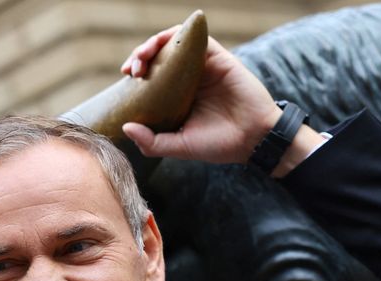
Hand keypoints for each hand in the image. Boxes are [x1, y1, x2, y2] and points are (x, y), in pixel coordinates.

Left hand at [120, 27, 281, 164]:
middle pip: (159, 56)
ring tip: (143, 56)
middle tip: (132, 69)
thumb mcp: (181, 146)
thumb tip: (126, 127)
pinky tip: (165, 42)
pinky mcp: (218, 57)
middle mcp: (189, 78)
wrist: (254, 139)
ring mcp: (203, 66)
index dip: (136, 72)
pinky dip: (178, 33)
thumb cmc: (220, 145)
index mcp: (179, 96)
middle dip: (140, 56)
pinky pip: (195, 36)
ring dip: (153, 43)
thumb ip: (153, 142)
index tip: (126, 79)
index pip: (152, 76)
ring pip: (173, 43)